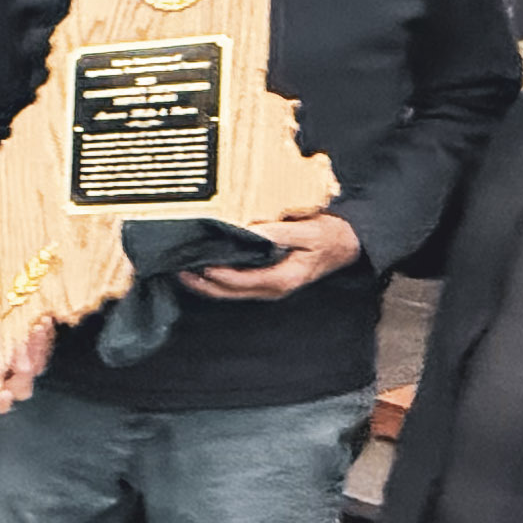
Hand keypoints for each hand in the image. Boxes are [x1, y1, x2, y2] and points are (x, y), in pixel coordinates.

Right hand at [0, 305, 54, 417]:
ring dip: (37, 350)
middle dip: (23, 374)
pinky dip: (45, 338)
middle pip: (18, 391)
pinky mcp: (35, 349)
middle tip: (18, 347)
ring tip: (34, 327)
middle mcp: (1, 375)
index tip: (5, 393)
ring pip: (36, 370)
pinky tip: (42, 321)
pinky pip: (45, 352)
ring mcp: (20, 363)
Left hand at [178, 211, 361, 302]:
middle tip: (177, 268)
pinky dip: (216, 278)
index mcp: (281, 279)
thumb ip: (278, 233)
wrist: (345, 244)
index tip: (198, 263)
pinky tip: (201, 267)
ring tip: (181, 270)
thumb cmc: (328, 237)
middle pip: (228, 292)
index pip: (241, 281)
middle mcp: (271, 288)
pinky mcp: (265, 280)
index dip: (217, 274)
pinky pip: (235, 284)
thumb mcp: (308, 232)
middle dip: (201, 283)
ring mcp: (267, 287)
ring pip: (228, 292)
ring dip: (204, 283)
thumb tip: (250, 230)